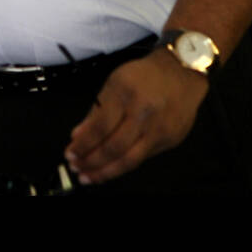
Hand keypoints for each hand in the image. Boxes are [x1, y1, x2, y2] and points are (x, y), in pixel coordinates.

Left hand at [63, 47, 208, 184]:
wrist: (181, 74)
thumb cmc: (145, 76)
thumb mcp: (114, 82)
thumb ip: (96, 110)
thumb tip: (78, 136)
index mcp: (125, 93)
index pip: (100, 127)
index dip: (83, 144)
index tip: (70, 153)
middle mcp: (143, 113)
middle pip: (114, 147)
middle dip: (91, 161)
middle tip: (76, 167)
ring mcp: (158, 129)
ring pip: (129, 160)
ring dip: (105, 172)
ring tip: (89, 177)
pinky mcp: (169, 141)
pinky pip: (142, 159)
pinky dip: (123, 167)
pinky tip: (110, 170)